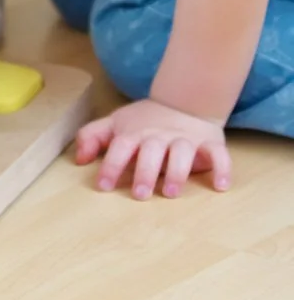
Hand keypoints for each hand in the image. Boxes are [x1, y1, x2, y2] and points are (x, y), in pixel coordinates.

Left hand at [76, 98, 229, 198]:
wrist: (183, 104)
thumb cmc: (143, 122)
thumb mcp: (114, 124)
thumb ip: (92, 137)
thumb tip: (79, 160)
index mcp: (135, 132)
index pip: (120, 147)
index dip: (111, 165)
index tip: (103, 186)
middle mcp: (160, 135)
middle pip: (151, 151)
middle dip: (145, 172)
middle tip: (140, 195)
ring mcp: (186, 138)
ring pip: (183, 153)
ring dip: (177, 172)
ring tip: (170, 193)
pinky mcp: (210, 143)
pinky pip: (219, 155)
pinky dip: (221, 168)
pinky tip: (220, 186)